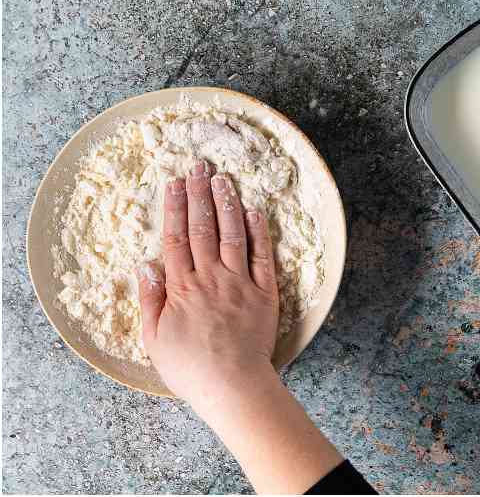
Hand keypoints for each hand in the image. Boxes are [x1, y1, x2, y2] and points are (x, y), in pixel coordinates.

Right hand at [137, 162, 277, 406]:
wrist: (231, 383)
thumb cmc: (188, 366)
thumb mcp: (154, 338)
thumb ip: (150, 299)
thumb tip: (144, 265)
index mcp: (181, 287)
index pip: (175, 238)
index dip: (174, 208)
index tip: (174, 183)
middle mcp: (211, 277)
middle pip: (202, 228)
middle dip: (199, 194)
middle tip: (199, 166)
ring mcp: (240, 282)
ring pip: (233, 233)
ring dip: (227, 204)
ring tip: (224, 179)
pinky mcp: (265, 291)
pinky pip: (262, 254)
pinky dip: (259, 230)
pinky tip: (255, 210)